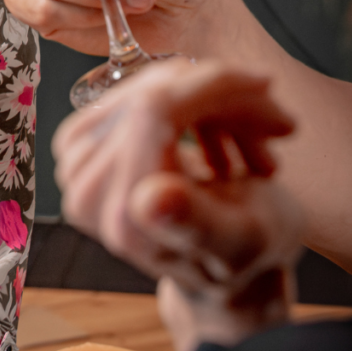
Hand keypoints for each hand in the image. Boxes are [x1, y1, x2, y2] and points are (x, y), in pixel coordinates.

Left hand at [53, 58, 301, 350]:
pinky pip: (132, 92)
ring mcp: (75, 165)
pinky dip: (183, 101)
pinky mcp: (76, 143)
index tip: (265, 86)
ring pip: (148, 88)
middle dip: (223, 95)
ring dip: (209, 99)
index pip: (155, 111)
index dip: (212, 87)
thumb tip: (153, 200)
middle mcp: (86, 193)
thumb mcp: (239, 242)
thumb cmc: (241, 253)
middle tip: (276, 123)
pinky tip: (220, 134)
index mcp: (124, 222)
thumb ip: (196, 224)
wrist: (221, 264)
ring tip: (254, 139)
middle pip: (152, 95)